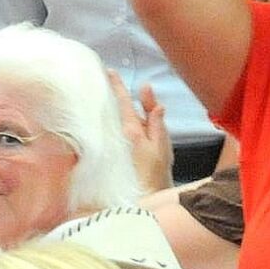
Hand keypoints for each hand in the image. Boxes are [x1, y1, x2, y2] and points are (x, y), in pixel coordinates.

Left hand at [111, 75, 171, 193]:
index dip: (116, 85)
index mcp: (131, 129)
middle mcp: (122, 134)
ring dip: (123, 107)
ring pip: (122, 119)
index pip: (123, 102)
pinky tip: (123, 117)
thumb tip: (150, 95)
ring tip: (119, 93)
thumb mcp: (161, 143)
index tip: (109, 71)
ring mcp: (120, 143)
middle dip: (116, 92)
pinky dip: (123, 121)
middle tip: (109, 75)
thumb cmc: (156, 172)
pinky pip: (121, 130)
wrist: (147, 198)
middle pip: (121, 108)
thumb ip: (155, 118)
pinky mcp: (120, 152)